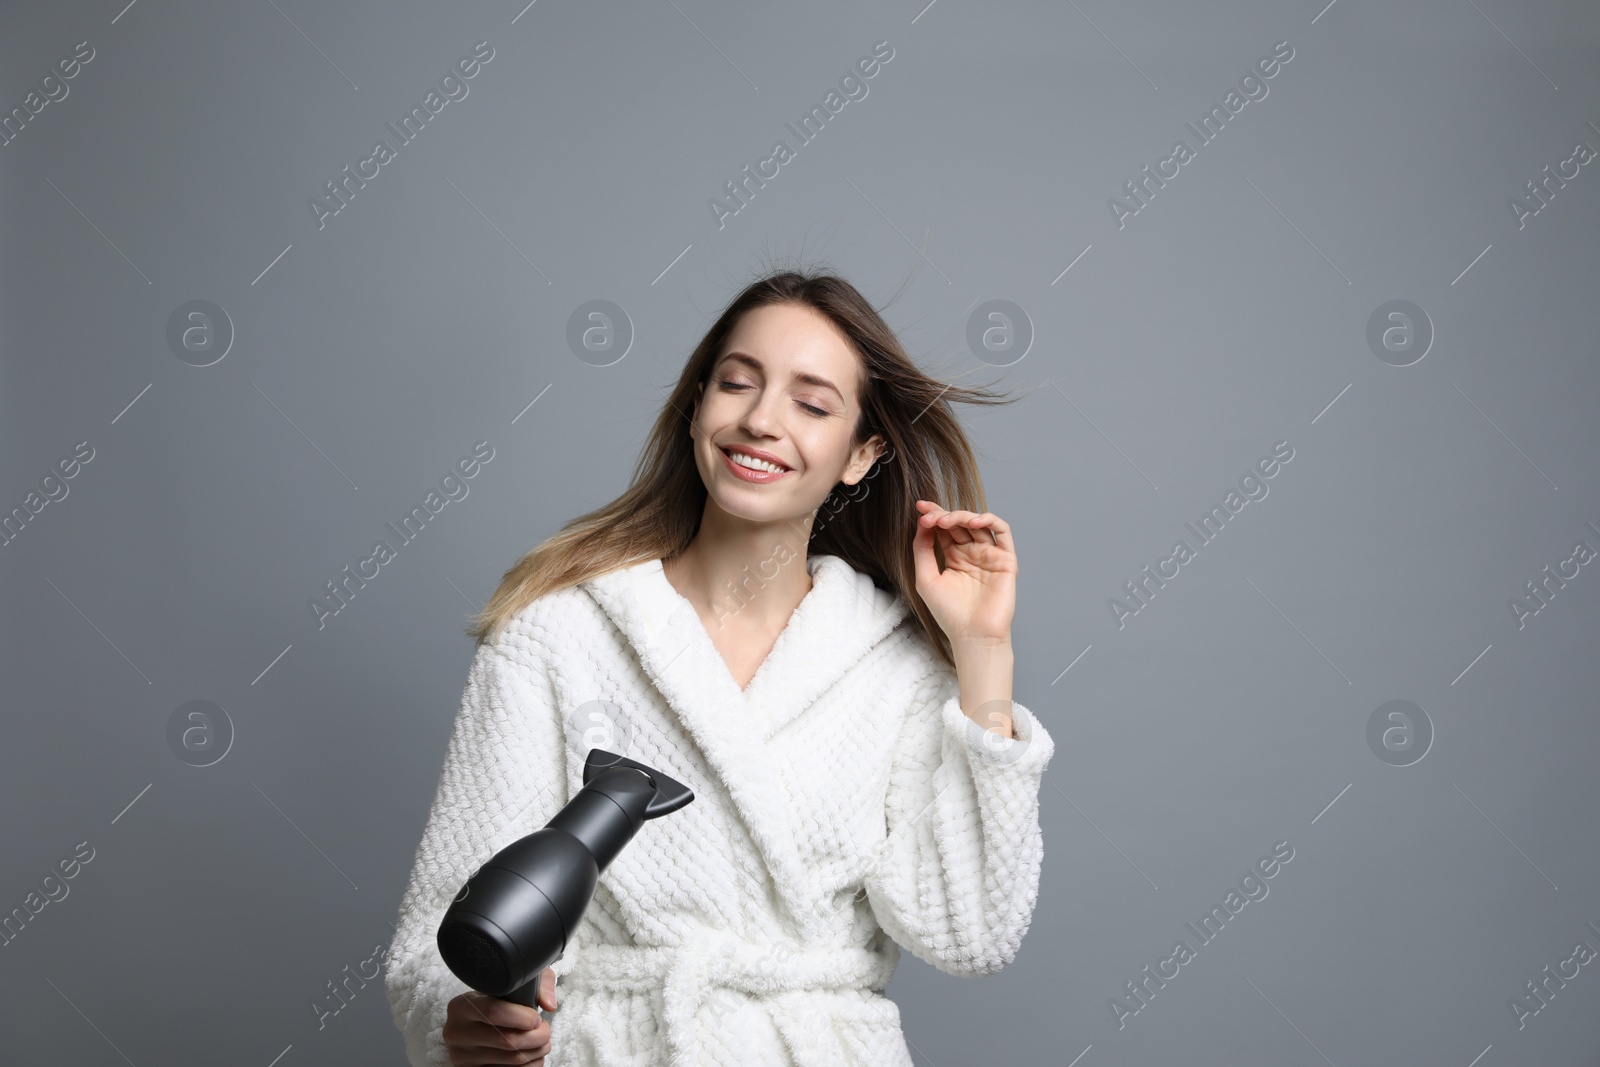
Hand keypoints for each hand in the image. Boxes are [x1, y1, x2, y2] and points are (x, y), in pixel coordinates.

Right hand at [443, 968, 556, 1065]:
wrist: (474, 1023)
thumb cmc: (495, 1001)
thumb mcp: (510, 984)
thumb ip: (535, 984)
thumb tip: (549, 1004)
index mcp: (461, 1007)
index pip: (493, 1012)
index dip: (522, 1017)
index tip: (536, 1018)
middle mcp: (457, 1033)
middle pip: (506, 1040)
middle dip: (536, 1036)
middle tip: (545, 1031)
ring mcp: (462, 1058)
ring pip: (511, 1060)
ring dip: (536, 1052)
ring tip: (542, 1042)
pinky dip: (529, 1065)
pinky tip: (532, 1055)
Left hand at [912, 501, 1016, 642]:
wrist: (972, 634)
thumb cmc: (949, 613)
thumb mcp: (926, 578)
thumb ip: (922, 549)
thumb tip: (922, 522)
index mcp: (954, 558)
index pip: (944, 529)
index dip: (933, 515)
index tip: (919, 507)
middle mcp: (972, 553)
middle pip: (959, 523)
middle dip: (944, 514)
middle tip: (929, 516)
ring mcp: (989, 555)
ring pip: (979, 523)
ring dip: (962, 516)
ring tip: (946, 520)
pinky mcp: (1006, 559)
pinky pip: (1002, 532)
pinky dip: (990, 520)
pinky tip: (974, 521)